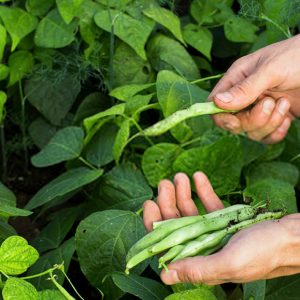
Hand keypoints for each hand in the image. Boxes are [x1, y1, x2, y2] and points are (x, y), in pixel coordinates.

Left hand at [143, 172, 299, 285]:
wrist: (294, 236)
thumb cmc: (266, 253)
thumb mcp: (230, 263)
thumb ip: (197, 268)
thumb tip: (165, 275)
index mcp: (202, 262)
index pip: (168, 245)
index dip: (155, 226)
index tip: (149, 203)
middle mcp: (205, 247)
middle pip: (177, 224)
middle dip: (168, 202)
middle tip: (165, 182)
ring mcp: (215, 232)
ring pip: (191, 212)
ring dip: (183, 193)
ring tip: (180, 176)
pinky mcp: (227, 220)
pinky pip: (210, 204)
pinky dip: (203, 190)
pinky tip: (198, 176)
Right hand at [210, 35, 299, 143]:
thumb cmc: (298, 57)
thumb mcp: (271, 70)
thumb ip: (245, 88)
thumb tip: (217, 102)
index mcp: (238, 79)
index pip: (215, 103)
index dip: (221, 116)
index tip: (236, 119)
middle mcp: (245, 96)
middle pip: (233, 123)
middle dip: (251, 120)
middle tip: (270, 103)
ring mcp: (260, 109)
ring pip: (250, 132)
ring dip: (268, 124)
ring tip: (283, 104)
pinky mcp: (275, 119)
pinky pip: (266, 137)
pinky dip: (276, 133)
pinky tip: (287, 118)